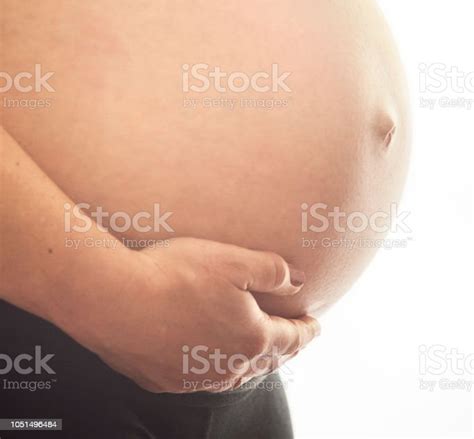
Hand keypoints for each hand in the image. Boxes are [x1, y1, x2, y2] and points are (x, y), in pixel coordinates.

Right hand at [73, 238, 319, 392]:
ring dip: (251, 360)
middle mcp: (227, 367)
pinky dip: (215, 365)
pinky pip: (201, 376)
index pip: (291, 338)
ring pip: (234, 373)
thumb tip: (298, 281)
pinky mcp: (163, 379)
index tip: (315, 324)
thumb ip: (273, 271)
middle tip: (293, 338)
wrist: (114, 300)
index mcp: (251, 339)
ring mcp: (194, 377)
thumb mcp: (234, 260)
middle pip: (266, 359)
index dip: (306, 329)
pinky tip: (208, 354)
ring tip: (257, 349)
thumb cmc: (176, 275)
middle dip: (284, 347)